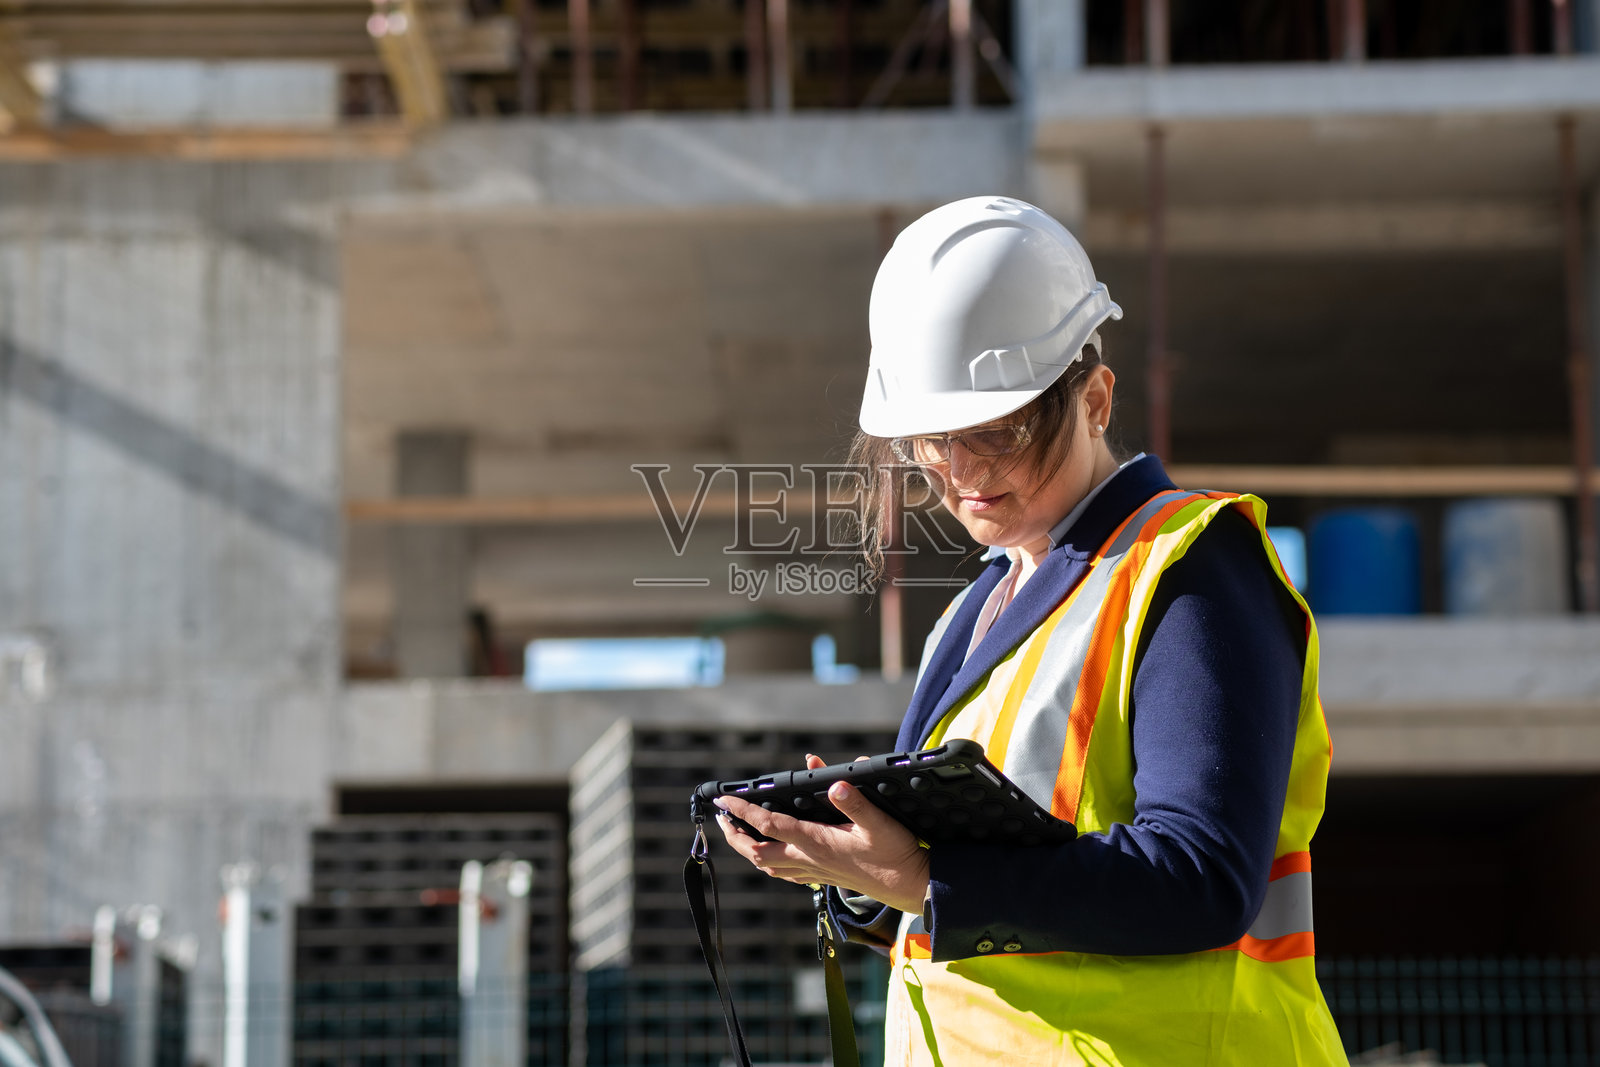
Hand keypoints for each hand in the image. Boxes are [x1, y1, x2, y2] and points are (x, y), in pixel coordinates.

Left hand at [714, 754, 930, 913]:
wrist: (909, 886)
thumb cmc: (895, 853)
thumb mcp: (879, 822)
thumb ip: (855, 801)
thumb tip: (837, 780)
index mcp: (816, 842)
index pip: (768, 825)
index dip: (742, 811)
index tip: (724, 799)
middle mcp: (808, 859)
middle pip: (756, 851)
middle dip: (733, 835)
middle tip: (721, 817)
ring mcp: (814, 871)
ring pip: (767, 865)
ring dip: (747, 849)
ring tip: (737, 832)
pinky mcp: (822, 877)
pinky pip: (784, 873)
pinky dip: (768, 861)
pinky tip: (770, 853)